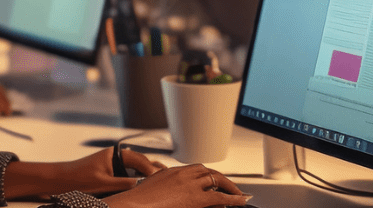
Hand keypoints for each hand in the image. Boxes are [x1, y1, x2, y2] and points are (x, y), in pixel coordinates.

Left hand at [3, 147, 162, 199]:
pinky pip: (128, 175)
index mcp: (113, 154)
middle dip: (153, 169)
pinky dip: (137, 179)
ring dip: (146, 175)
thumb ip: (123, 182)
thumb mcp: (103, 182)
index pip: (139, 159)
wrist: (59, 180)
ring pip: (135, 168)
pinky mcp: (110, 174)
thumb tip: (141, 183)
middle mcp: (115, 157)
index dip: (150, 168)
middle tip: (167, 178)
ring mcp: (113, 165)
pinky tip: (144, 186)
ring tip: (160, 182)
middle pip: (140, 162)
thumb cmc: (77, 178)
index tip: (159, 177)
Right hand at [103, 163, 251, 207]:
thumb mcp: (150, 189)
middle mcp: (182, 175)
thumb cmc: (136, 202)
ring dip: (229, 186)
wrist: (131, 205)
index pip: (195, 169)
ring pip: (216, 180)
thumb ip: (161, 186)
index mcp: (170, 172)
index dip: (207, 175)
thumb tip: (166, 191)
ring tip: (239, 194)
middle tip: (230, 187)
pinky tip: (241, 201)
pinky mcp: (194, 198)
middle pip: (207, 172)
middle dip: (221, 179)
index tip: (212, 180)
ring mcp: (189, 185)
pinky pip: (219, 197)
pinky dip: (233, 198)